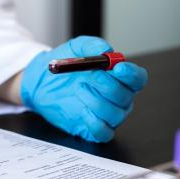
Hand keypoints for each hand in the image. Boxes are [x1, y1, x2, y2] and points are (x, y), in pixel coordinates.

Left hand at [20, 36, 147, 141]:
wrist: (42, 81)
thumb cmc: (64, 64)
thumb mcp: (75, 48)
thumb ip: (91, 45)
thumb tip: (107, 50)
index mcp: (119, 78)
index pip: (137, 78)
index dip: (131, 74)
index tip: (117, 68)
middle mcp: (118, 98)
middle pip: (126, 96)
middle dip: (108, 86)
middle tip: (91, 76)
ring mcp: (107, 115)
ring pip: (114, 114)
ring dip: (96, 101)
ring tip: (78, 88)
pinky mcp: (93, 129)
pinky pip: (104, 133)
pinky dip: (95, 123)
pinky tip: (82, 111)